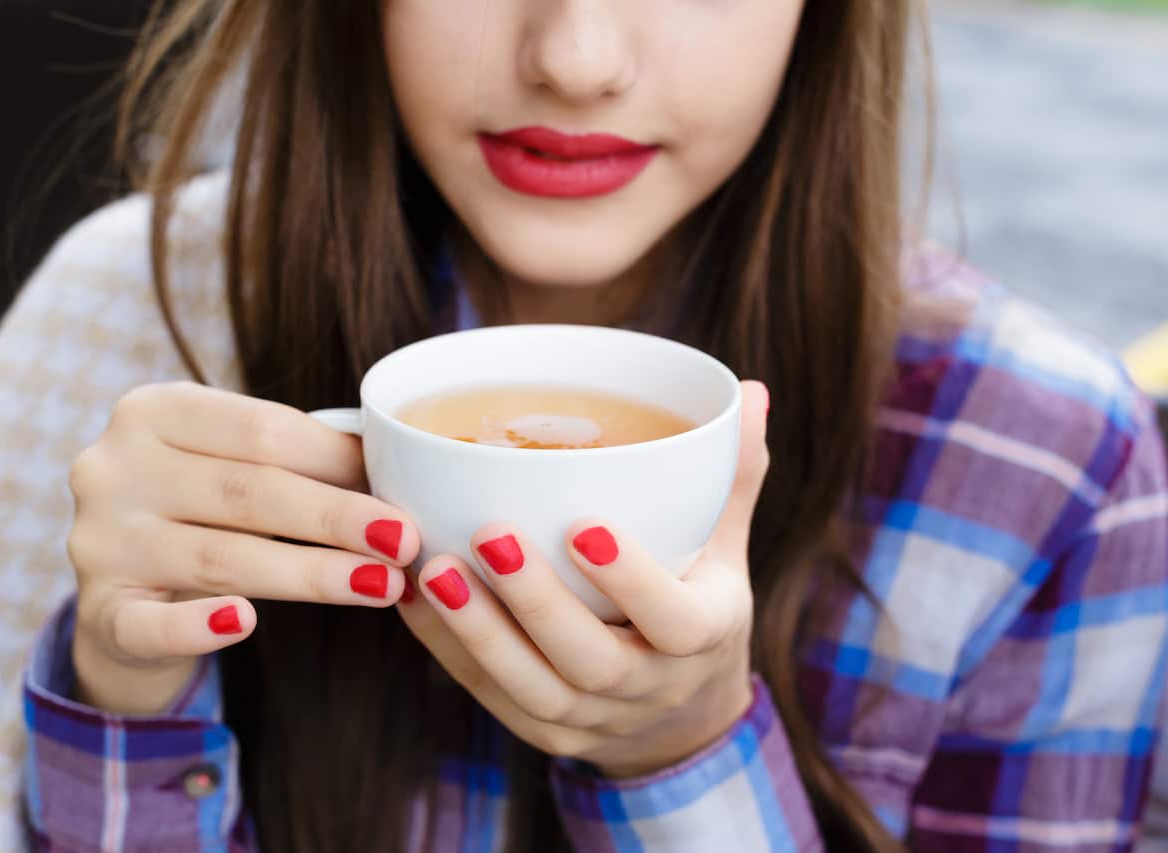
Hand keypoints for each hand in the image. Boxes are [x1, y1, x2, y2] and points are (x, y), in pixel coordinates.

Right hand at [66, 382, 419, 714]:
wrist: (128, 594)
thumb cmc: (204, 513)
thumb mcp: (235, 466)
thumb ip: (296, 457)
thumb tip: (395, 461)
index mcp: (154, 411)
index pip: (260, 430)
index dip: (336, 461)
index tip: (401, 489)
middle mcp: (114, 467)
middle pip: (247, 491)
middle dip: (337, 516)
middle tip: (406, 540)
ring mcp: (99, 540)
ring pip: (221, 558)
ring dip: (311, 573)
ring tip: (382, 584)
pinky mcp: (99, 611)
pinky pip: (152, 624)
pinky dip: (198, 625)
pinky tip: (245, 623)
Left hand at [397, 381, 769, 776]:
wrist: (681, 717)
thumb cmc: (698, 603)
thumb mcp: (727, 548)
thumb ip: (733, 476)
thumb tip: (753, 392)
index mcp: (704, 637)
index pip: (676, 621)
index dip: (632, 580)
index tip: (584, 525)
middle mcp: (652, 689)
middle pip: (591, 661)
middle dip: (536, 601)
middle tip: (490, 532)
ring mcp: (595, 722)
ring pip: (533, 689)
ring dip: (480, 631)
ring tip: (434, 569)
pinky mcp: (547, 734)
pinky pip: (492, 696)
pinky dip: (449, 649)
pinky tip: (414, 596)